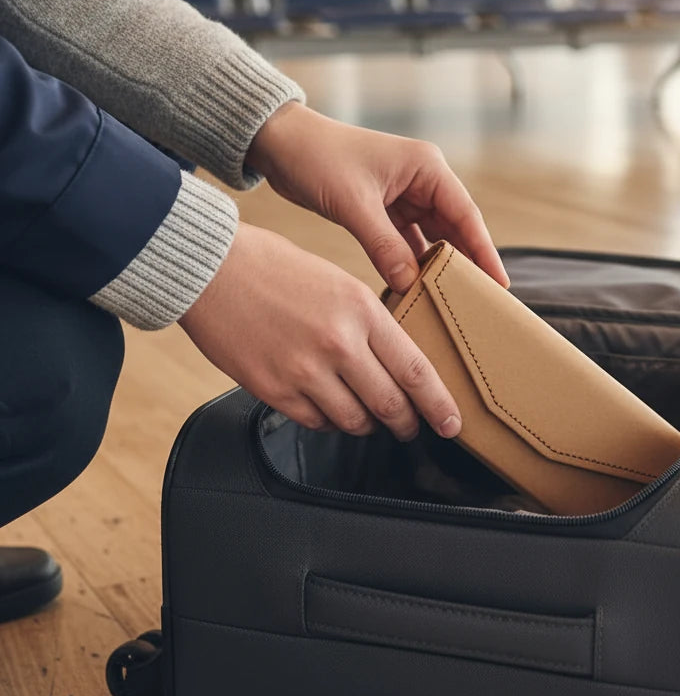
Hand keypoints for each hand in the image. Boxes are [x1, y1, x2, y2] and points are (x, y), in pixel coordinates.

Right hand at [179, 222, 461, 439]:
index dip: (438, 404)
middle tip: (411, 426)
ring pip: (354, 421)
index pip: (415, 370)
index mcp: (362, 310)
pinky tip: (329, 406)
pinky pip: (316, 422)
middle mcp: (338, 344)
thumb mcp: (340, 283)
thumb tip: (395, 360)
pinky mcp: (273, 390)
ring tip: (369, 416)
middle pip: (390, 405)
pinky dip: (329, 420)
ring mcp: (304, 371)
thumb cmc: (275, 268)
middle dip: (407, 423)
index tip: (452, 423)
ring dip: (368, 424)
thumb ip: (370, 323)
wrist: (212, 270)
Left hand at [246, 102, 508, 292]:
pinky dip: (411, 262)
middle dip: (465, 263)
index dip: (484, 251)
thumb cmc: (317, 158)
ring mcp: (404, 195)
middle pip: (454, 228)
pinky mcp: (384, 209)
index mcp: (426, 167)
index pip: (466, 215)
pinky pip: (407, 241)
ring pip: (432, 237)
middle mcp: (422, 180)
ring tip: (451, 300)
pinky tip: (415, 287)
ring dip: (437, 265)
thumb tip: (410, 283)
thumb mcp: (354, 204)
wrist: (279, 143)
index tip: (498, 284)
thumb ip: (384, 245)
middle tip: (480, 302)